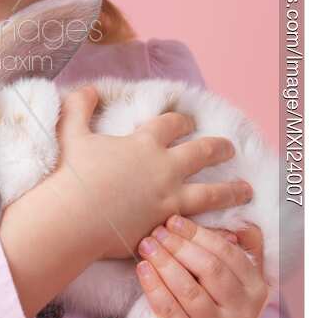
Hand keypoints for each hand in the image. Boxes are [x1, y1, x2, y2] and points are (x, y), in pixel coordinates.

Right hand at [50, 85, 253, 259]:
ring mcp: (169, 200)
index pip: (172, 125)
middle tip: (229, 148)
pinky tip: (227, 229)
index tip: (188, 121)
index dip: (182, 121)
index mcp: (144, 144)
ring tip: (246, 190)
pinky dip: (216, 228)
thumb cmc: (72, 174)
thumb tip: (87, 88)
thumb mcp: (72, 133)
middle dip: (218, 148)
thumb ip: (80, 107)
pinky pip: (199, 227)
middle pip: (201, 153)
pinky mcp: (165, 227)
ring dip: (232, 190)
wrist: (73, 217)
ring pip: (211, 193)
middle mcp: (164, 169)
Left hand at [135, 217, 269, 317]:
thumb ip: (236, 251)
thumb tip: (237, 221)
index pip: (228, 254)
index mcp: (255, 291)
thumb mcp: (234, 282)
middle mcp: (243, 314)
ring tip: (147, 245)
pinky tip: (142, 269)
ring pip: (188, 290)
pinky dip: (154, 287)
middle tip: (158, 232)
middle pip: (210, 270)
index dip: (199, 234)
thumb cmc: (217, 307)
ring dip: (164, 262)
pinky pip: (169, 311)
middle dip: (180, 246)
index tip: (174, 220)